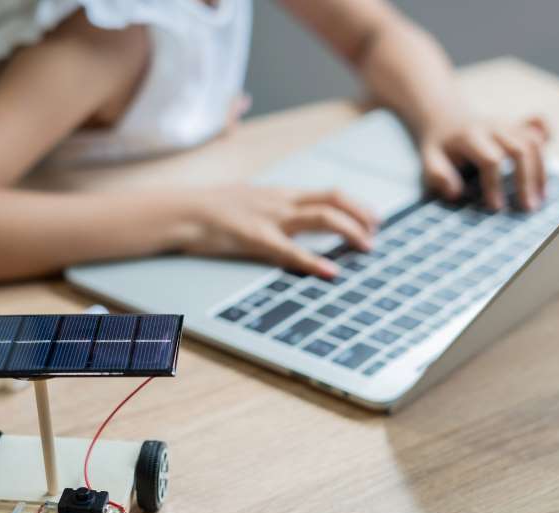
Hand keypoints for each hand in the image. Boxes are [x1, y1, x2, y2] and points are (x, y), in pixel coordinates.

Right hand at [182, 185, 377, 277]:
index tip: (373, 219)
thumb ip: (271, 210)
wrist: (182, 211)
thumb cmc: (210, 211)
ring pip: (321, 217)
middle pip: (333, 199)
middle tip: (377, 234)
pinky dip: (314, 261)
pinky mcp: (255, 238)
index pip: (328, 193)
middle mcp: (281, 201)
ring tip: (366, 247)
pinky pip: (290, 250)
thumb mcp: (248, 203)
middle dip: (361, 215)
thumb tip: (290, 219)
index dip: (356, 205)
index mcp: (280, 194)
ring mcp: (270, 218)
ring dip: (349, 231)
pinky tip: (330, 272)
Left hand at [419, 116, 550, 210]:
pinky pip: (539, 128)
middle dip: (525, 180)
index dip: (495, 185)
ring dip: (540, 172)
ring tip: (538, 199)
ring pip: (533, 143)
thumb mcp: (428, 161)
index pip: (490, 160)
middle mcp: (493, 127)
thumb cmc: (439, 150)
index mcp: (469, 137)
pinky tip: (544, 167)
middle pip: (520, 150)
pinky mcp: (517, 126)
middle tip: (526, 208)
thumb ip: (437, 176)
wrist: (445, 121)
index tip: (496, 208)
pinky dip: (546, 143)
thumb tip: (454, 193)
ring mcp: (508, 124)